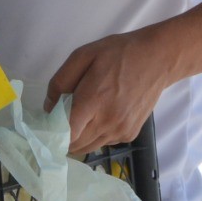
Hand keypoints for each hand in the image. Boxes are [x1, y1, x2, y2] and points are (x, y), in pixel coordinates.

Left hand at [46, 28, 181, 158]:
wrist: (157, 59)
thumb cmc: (118, 53)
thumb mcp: (83, 55)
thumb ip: (60, 82)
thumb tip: (48, 107)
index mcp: (94, 100)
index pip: (66, 132)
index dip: (51, 133)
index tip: (43, 126)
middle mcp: (108, 121)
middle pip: (74, 145)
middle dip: (61, 137)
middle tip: (57, 120)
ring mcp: (120, 131)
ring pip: (88, 147)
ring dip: (77, 138)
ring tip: (78, 117)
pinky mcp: (129, 134)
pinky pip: (103, 142)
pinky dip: (95, 135)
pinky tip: (98, 116)